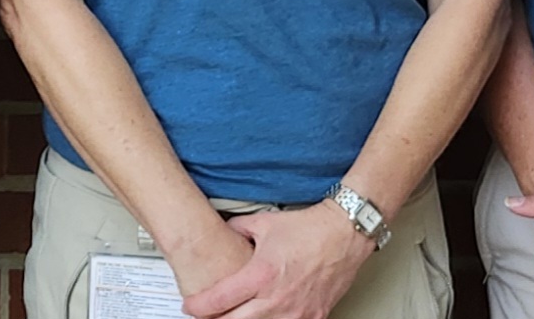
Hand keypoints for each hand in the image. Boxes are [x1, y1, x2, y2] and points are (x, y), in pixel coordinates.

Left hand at [180, 205, 371, 318]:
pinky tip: (264, 317)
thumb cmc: (307, 229)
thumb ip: (236, 230)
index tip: (190, 306)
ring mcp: (296, 312)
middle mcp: (277, 299)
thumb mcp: (262, 223)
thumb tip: (223, 233)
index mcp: (260, 275)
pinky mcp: (314, 317)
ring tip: (233, 315)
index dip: (198, 306)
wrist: (344, 234)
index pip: (219, 300)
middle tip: (207, 314)